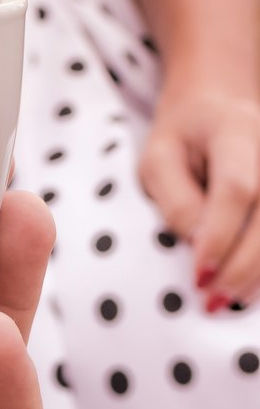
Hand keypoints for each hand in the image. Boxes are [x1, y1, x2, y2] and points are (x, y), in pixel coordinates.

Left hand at [140, 84, 259, 308]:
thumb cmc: (182, 135)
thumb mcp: (158, 158)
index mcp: (237, 130)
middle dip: (242, 265)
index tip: (199, 275)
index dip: (220, 235)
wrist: (219, 107)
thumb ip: (176, 199)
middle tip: (211, 300)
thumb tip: (196, 246)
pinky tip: (247, 286)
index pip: (237, 187)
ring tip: (226, 301)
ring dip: (259, 273)